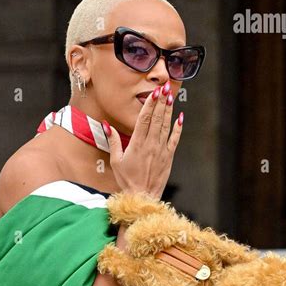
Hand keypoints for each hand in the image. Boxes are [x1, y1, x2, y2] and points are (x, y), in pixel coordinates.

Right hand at [102, 81, 183, 199]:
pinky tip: (180, 117)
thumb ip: (113, 141)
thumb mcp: (116, 161)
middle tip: (165, 87)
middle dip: (161, 102)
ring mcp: (161, 150)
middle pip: (157, 118)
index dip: (150, 104)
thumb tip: (105, 125)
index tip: (154, 92)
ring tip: (171, 96)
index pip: (144, 119)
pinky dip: (178, 128)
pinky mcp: (169, 157)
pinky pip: (175, 140)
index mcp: (137, 144)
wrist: (142, 197)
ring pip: (166, 126)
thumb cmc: (127, 180)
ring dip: (169, 110)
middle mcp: (150, 145)